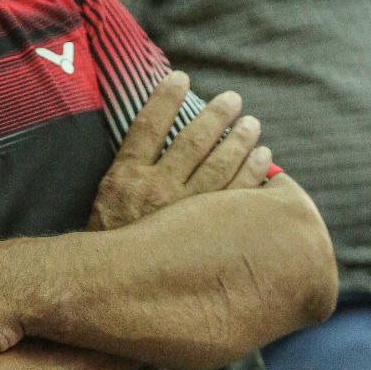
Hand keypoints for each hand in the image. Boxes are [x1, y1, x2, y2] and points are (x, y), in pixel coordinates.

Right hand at [88, 71, 271, 230]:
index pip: (147, 124)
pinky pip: (235, 196)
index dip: (164, 98)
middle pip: (192, 141)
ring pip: (219, 166)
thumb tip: (153, 134)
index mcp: (125, 176)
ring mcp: (183, 213)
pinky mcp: (203, 233)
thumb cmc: (109, 240)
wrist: (110, 291)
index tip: (180, 77)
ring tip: (252, 124)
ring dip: (240, 140)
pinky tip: (264, 160)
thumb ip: (128, 168)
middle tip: (234, 100)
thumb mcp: (106, 199)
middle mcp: (155, 190)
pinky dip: (252, 173)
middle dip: (216, 115)